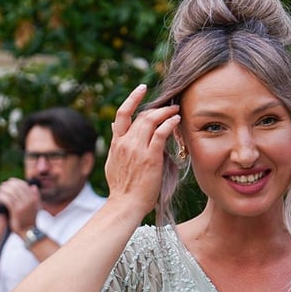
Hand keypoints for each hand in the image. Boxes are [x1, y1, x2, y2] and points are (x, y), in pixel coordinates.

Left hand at [0, 177, 41, 230]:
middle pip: (16, 187)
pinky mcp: (16, 210)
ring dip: (3, 190)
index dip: (15, 182)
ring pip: (10, 192)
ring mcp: (23, 205)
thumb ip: (35, 196)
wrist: (28, 231)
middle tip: (2, 187)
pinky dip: (1, 197)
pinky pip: (6, 200)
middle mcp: (30, 200)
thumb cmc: (30, 219)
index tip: (9, 182)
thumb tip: (33, 186)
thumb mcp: (36, 207)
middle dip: (7, 185)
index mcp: (34, 198)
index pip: (23, 184)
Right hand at [106, 85, 179, 216]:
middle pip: (142, 116)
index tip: (142, 88)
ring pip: (151, 121)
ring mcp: (137, 149)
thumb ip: (117, 146)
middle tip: (170, 106)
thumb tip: (115, 130)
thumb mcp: (113, 163)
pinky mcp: (150, 157)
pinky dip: (169, 124)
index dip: (132, 98)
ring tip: (176, 111)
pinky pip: (161, 133)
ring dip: (166, 113)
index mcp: (116, 143)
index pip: (122, 114)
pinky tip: (177, 121)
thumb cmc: (123, 188)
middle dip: (158, 108)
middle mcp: (125, 142)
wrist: (125, 203)